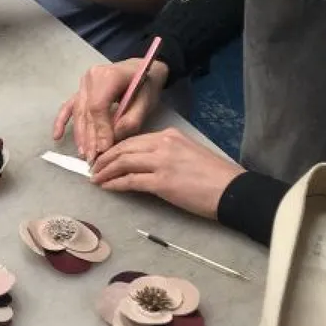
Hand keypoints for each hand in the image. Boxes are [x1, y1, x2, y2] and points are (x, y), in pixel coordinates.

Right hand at [53, 59, 167, 162]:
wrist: (143, 68)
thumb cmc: (147, 85)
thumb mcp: (146, 102)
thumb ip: (131, 120)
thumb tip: (110, 141)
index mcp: (108, 76)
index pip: (98, 107)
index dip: (99, 130)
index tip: (103, 150)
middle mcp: (91, 78)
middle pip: (87, 112)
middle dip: (89, 138)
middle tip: (93, 159)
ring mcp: (83, 83)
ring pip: (79, 113)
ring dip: (80, 135)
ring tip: (84, 154)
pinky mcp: (81, 90)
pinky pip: (69, 106)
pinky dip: (62, 121)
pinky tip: (57, 136)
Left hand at [90, 128, 244, 219]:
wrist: (232, 190)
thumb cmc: (214, 176)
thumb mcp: (188, 153)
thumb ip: (166, 153)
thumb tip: (144, 162)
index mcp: (170, 135)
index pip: (134, 139)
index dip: (116, 148)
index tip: (105, 157)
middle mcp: (163, 144)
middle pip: (124, 148)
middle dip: (105, 158)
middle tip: (93, 167)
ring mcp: (162, 162)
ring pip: (123, 162)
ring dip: (105, 171)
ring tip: (95, 178)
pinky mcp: (162, 182)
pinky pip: (130, 181)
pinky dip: (115, 184)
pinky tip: (106, 187)